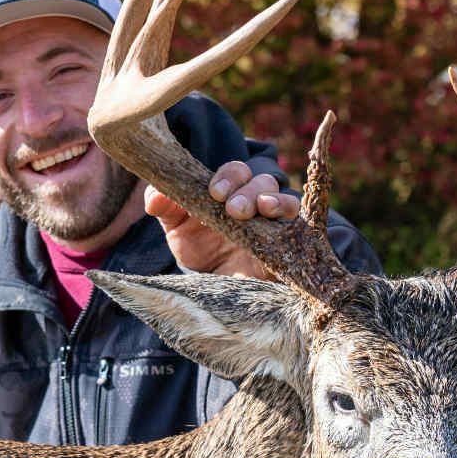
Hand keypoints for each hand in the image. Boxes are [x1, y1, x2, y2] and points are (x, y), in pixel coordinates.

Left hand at [146, 161, 301, 276]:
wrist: (212, 286)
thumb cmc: (197, 247)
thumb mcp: (176, 227)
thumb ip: (165, 206)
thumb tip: (155, 197)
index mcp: (230, 191)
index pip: (236, 171)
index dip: (228, 176)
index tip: (214, 193)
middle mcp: (256, 203)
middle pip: (264, 182)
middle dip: (249, 191)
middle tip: (235, 209)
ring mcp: (275, 225)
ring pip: (287, 201)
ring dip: (276, 202)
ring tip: (264, 209)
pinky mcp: (288, 249)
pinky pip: (301, 232)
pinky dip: (294, 227)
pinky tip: (282, 230)